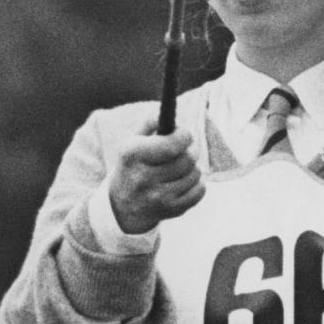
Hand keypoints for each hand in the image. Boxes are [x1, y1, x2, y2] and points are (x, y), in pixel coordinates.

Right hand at [108, 119, 204, 233]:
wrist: (123, 206)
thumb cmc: (134, 166)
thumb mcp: (132, 143)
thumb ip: (149, 124)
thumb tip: (168, 113)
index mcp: (132, 155)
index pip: (171, 145)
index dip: (184, 136)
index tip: (184, 134)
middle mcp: (143, 178)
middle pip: (187, 159)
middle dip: (190, 151)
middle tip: (185, 150)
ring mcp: (158, 197)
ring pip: (195, 174)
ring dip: (193, 168)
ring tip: (181, 168)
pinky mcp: (172, 210)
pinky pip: (200, 191)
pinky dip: (197, 184)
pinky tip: (185, 182)